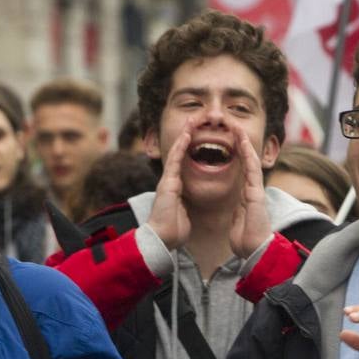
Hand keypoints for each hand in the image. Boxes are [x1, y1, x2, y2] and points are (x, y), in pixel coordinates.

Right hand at [147, 126, 192, 249]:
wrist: (162, 240)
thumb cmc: (172, 231)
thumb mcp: (182, 214)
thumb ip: (183, 206)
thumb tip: (184, 206)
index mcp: (175, 187)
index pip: (183, 162)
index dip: (189, 147)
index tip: (197, 134)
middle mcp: (170, 180)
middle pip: (179, 152)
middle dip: (187, 134)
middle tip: (196, 119)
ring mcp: (168, 180)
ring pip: (177, 152)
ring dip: (185, 134)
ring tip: (193, 120)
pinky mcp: (168, 183)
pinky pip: (175, 161)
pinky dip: (181, 146)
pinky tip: (188, 134)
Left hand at [228, 123, 270, 258]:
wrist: (255, 251)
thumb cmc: (246, 240)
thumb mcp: (238, 222)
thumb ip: (238, 213)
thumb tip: (237, 211)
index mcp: (247, 195)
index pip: (242, 169)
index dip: (237, 153)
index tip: (230, 139)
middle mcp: (253, 189)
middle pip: (247, 160)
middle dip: (241, 142)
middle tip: (233, 125)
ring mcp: (256, 190)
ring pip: (250, 160)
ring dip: (244, 142)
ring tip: (237, 127)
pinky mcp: (256, 193)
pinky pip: (252, 170)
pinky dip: (248, 155)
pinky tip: (243, 142)